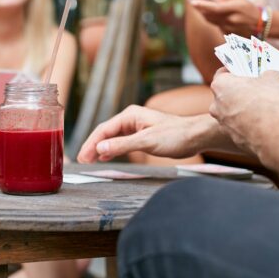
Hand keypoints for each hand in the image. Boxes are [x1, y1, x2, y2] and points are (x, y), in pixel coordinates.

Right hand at [77, 105, 205, 162]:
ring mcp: (136, 126)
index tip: (83, 157)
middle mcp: (131, 119)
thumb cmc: (175, 136)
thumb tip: (100, 147)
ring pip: (113, 137)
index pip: (103, 130)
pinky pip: (122, 141)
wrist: (195, 136)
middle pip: (105, 132)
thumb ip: (123, 145)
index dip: (91, 144)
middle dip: (93, 146)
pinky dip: (112, 148)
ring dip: (101, 148)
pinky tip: (106, 156)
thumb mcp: (147, 142)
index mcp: (130, 116)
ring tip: (90, 160)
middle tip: (83, 161)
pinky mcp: (142, 134)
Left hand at [190, 0, 259, 34]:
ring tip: (200, 6)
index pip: (215, 8)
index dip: (203, 5)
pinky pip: (215, 25)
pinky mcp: (227, 34)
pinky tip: (215, 15)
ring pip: (210, 20)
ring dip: (204, 13)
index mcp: (235, 9)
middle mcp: (231, 20)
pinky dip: (213, 19)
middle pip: (209, 15)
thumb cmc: (248, 8)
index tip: (192, 1)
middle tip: (192, 1)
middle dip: (199, 8)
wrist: (260, 25)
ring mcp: (228, 29)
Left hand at [208, 69, 278, 152]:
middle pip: (228, 94)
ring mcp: (224, 125)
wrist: (276, 134)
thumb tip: (268, 77)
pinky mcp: (235, 140)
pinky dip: (252, 126)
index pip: (222, 73)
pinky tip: (267, 123)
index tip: (246, 71)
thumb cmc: (271, 101)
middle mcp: (217, 106)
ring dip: (246, 110)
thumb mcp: (274, 77)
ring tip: (267, 108)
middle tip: (259, 89)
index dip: (236, 71)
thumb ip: (266, 75)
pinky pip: (243, 128)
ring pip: (234, 113)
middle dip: (242, 91)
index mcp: (221, 85)